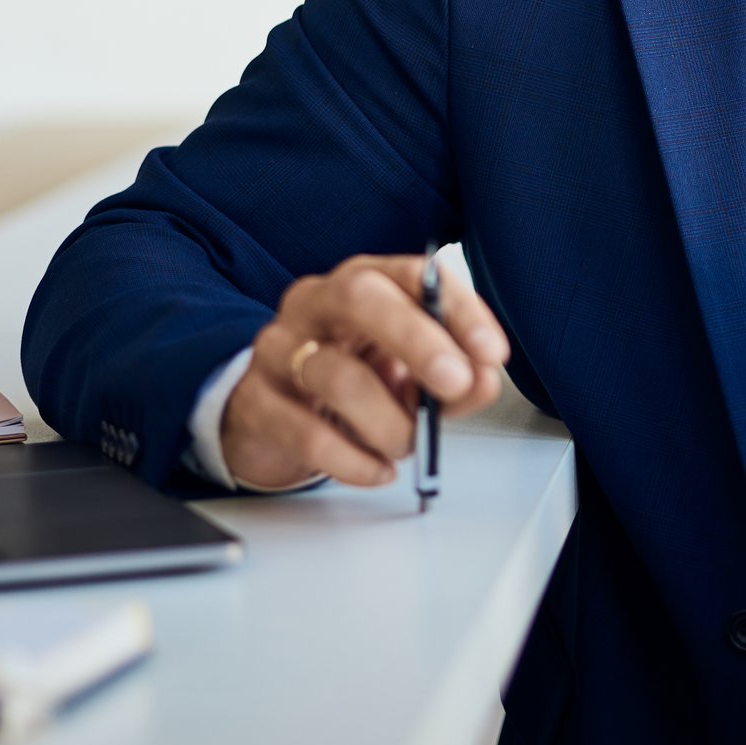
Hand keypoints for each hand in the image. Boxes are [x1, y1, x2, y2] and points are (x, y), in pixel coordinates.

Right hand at [221, 254, 509, 490]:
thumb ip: (454, 375)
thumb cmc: (353, 380)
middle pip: (361, 299)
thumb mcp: (411, 373)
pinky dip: (355, 461)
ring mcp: (278, 349)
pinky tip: (378, 469)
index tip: (491, 352)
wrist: (272, 417)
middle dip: (418, 341)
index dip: (458, 310)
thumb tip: (481, 381)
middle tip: (455, 384)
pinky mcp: (254, 402)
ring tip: (407, 443)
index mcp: (363, 282)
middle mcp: (315, 303)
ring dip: (389, 422)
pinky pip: (308, 433)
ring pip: (337, 377)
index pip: (414, 275)